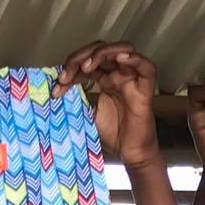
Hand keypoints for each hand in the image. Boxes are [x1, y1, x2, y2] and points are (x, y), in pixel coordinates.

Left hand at [59, 41, 159, 167]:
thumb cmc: (113, 134)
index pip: (88, 61)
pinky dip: (133, 59)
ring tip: (86, 66)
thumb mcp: (88, 112)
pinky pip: (146, 68)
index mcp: (106, 78)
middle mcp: (119, 75)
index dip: (71, 68)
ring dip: (102, 53)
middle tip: (66, 75)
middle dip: (81, 58)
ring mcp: (133, 80)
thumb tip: (58, 87)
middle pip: (102, 51)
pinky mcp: (146, 89)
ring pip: (122, 50)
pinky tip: (119, 58)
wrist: (130, 153)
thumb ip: (78, 97)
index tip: (58, 85)